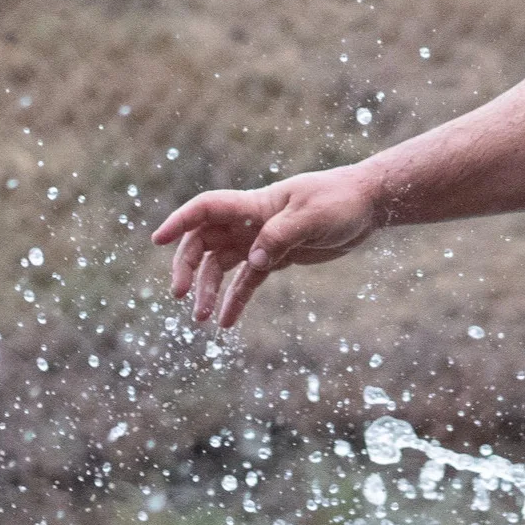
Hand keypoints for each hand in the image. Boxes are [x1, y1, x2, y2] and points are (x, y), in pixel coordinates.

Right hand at [151, 165, 380, 327]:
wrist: (366, 205)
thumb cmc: (339, 201)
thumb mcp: (312, 217)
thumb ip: (280, 237)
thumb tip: (254, 261)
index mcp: (254, 204)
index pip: (207, 208)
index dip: (180, 221)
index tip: (157, 240)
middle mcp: (250, 222)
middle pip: (204, 241)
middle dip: (187, 267)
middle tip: (179, 295)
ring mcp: (261, 240)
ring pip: (221, 265)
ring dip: (209, 290)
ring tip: (202, 319)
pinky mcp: (276, 257)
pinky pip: (248, 281)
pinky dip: (236, 300)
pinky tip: (226, 323)